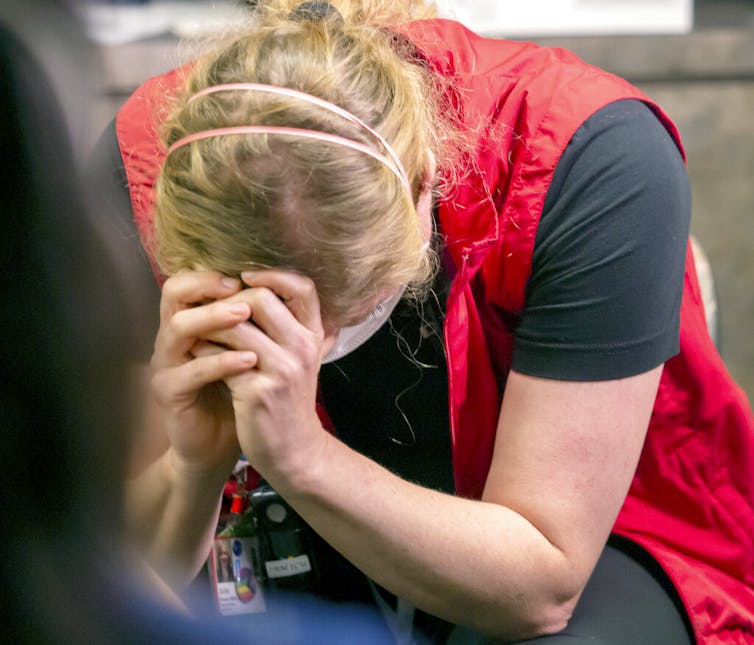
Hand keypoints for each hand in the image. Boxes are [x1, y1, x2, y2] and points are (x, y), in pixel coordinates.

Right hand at [150, 271, 255, 476]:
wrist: (218, 444)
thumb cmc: (236, 394)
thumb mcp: (254, 353)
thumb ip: (265, 325)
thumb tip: (302, 294)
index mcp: (192, 322)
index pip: (191, 281)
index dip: (217, 273)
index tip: (251, 274)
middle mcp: (173, 337)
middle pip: (174, 292)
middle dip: (208, 285)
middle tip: (241, 287)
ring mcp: (168, 364)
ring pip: (179, 327)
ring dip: (214, 317)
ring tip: (246, 315)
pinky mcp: (169, 392)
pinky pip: (191, 371)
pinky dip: (221, 362)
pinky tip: (249, 360)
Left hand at [193, 270, 328, 483]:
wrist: (294, 450)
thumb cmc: (289, 400)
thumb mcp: (300, 359)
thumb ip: (287, 327)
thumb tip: (253, 289)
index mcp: (314, 336)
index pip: (303, 287)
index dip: (274, 274)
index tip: (246, 276)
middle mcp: (302, 348)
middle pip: (261, 298)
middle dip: (228, 299)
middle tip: (210, 307)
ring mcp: (282, 369)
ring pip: (235, 325)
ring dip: (209, 323)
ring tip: (197, 327)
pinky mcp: (258, 391)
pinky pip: (220, 357)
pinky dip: (203, 350)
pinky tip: (195, 354)